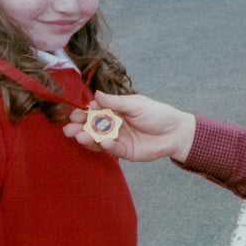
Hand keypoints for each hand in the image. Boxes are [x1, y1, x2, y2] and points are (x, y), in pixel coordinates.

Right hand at [62, 90, 195, 162]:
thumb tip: (95, 94)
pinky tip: (105, 142)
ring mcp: (118, 139)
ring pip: (98, 140)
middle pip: (92, 127)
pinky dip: (107, 147)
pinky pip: (112, 150)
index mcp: (116, 111)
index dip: (84, 113)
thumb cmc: (158, 114)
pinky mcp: (124, 152)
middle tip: (69, 128)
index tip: (75, 113)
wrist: (176, 132)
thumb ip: (116, 102)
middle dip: (80, 127)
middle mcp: (114, 125)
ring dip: (88, 139)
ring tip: (78, 136)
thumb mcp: (136, 104)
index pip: (95, 111)